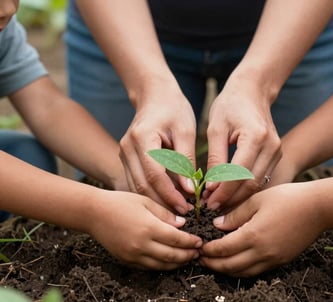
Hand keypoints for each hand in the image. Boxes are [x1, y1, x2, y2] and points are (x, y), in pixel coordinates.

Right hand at [89, 190, 201, 269]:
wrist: (94, 213)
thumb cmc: (120, 202)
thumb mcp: (145, 201)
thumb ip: (165, 214)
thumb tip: (183, 224)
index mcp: (149, 227)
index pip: (177, 239)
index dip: (190, 242)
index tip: (199, 241)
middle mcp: (142, 245)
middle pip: (172, 256)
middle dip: (187, 255)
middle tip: (197, 253)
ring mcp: (133, 255)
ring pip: (161, 265)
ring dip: (177, 263)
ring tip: (187, 258)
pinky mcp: (126, 260)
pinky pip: (148, 267)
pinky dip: (161, 266)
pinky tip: (168, 261)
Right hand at [119, 80, 196, 213]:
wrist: (154, 96)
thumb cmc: (173, 109)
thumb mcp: (185, 131)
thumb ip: (186, 161)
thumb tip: (189, 190)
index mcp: (142, 138)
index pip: (155, 175)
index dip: (170, 195)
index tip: (187, 208)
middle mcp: (127, 148)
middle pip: (142, 185)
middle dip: (162, 204)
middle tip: (183, 216)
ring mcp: (123, 153)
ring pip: (137, 187)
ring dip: (156, 202)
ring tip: (176, 212)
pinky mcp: (126, 158)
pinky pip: (137, 181)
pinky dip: (150, 194)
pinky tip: (166, 201)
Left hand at [200, 183, 323, 275]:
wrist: (318, 207)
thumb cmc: (287, 198)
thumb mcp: (256, 200)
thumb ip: (235, 214)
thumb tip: (217, 225)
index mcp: (253, 235)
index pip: (223, 249)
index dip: (209, 250)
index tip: (199, 247)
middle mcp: (263, 252)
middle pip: (230, 266)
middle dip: (213, 264)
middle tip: (201, 259)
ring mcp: (274, 259)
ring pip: (244, 272)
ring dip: (226, 270)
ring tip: (215, 263)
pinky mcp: (282, 260)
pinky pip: (257, 271)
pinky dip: (243, 270)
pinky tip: (236, 262)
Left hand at [204, 75, 281, 209]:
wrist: (252, 91)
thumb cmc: (230, 105)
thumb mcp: (215, 128)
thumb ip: (215, 158)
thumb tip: (211, 187)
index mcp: (256, 137)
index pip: (239, 174)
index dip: (223, 191)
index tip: (207, 201)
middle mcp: (271, 146)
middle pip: (251, 184)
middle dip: (230, 198)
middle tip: (211, 205)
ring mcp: (277, 151)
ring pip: (257, 184)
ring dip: (237, 196)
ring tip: (217, 201)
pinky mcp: (276, 155)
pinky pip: (261, 178)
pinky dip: (245, 188)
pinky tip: (229, 192)